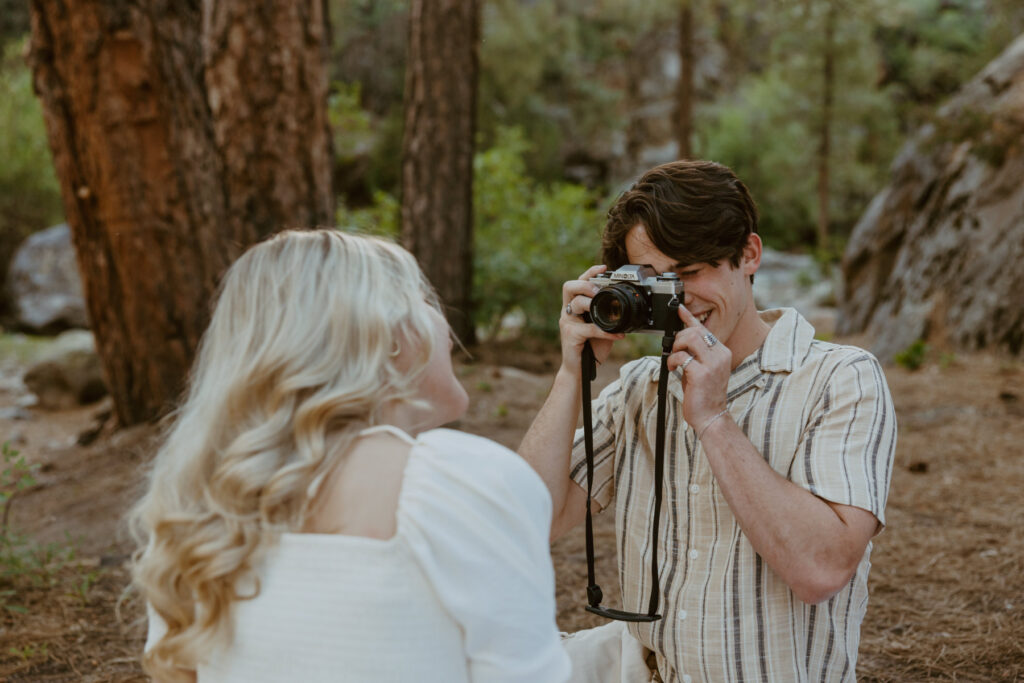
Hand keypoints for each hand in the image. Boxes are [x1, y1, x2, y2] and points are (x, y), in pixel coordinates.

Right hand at [559, 265, 624, 374]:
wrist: (580, 371)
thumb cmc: (590, 348)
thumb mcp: (602, 328)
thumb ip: (608, 316)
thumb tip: (624, 308)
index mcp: (574, 307)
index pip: (577, 283)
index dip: (589, 273)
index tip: (603, 267)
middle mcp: (568, 312)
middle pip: (569, 287)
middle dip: (585, 284)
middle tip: (598, 289)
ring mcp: (567, 323)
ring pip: (576, 304)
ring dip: (592, 303)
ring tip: (607, 309)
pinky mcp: (570, 335)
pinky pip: (590, 328)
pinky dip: (607, 331)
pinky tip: (619, 335)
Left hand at [666, 304, 730, 428]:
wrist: (711, 417)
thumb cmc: (704, 394)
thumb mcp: (702, 369)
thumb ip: (696, 353)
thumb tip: (681, 339)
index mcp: (722, 352)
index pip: (704, 330)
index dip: (689, 318)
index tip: (679, 308)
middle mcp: (720, 355)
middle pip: (694, 331)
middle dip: (678, 338)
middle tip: (674, 351)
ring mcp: (712, 364)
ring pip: (689, 339)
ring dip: (676, 347)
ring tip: (674, 360)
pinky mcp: (702, 373)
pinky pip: (681, 357)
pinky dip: (672, 361)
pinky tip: (672, 369)